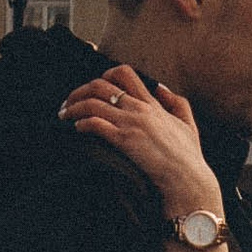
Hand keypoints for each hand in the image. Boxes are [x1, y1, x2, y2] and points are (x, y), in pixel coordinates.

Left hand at [60, 66, 222, 224]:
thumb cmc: (188, 156)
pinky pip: (95, 124)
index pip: (124, 73)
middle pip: (101, 85)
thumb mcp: (188, 123)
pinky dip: (81, 123)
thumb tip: (161, 88)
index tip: (93, 88)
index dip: (104, 75)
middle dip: (79, 91)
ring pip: (93, 103)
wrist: (186, 178)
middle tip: (68, 102)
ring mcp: (131, 123)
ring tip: (64, 115)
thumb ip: (176, 102)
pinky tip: (76, 128)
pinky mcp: (124, 140)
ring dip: (73, 107)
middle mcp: (139, 108)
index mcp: (153, 103)